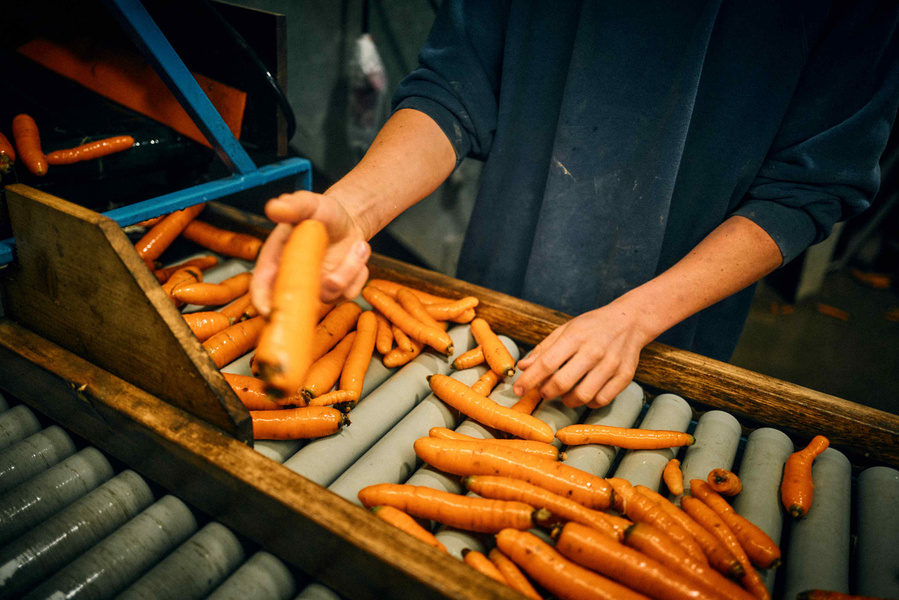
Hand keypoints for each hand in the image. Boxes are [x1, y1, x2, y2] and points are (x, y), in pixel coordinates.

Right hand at [251, 190, 369, 314]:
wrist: (346, 220)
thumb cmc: (321, 212)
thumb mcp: (309, 204)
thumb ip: (293, 206)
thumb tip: (274, 207)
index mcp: (276, 261)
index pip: (261, 288)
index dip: (263, 302)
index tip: (272, 311)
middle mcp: (293, 279)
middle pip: (300, 301)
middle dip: (321, 288)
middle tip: (334, 277)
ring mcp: (315, 289)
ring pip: (332, 295)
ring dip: (349, 269)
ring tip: (358, 245)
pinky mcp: (337, 293)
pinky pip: (350, 293)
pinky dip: (359, 273)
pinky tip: (358, 253)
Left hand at [513, 299, 655, 407]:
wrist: (630, 321)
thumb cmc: (592, 326)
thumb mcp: (566, 330)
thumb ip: (544, 349)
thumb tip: (523, 367)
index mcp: (575, 336)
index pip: (546, 363)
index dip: (529, 380)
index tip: (517, 390)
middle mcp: (594, 350)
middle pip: (562, 383)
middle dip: (546, 392)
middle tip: (543, 392)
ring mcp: (611, 364)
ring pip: (582, 396)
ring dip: (566, 401)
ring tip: (564, 395)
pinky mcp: (625, 376)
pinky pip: (601, 400)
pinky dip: (589, 403)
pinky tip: (585, 394)